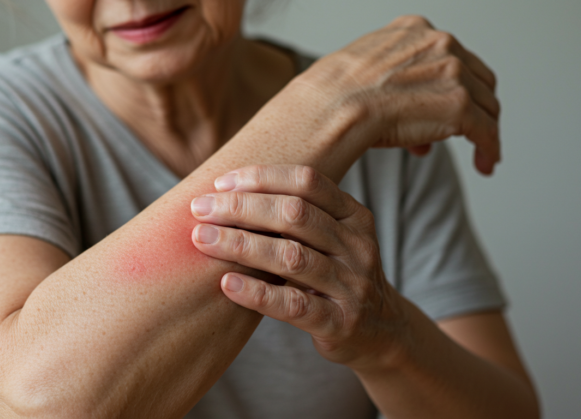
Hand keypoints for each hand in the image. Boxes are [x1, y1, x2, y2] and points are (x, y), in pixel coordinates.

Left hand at [190, 165, 410, 369]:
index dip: (261, 178)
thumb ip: (296, 216)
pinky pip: (294, 306)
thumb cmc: (337, 276)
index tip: (219, 183)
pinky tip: (227, 283)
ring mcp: (351, 286)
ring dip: (241, 245)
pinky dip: (257, 292)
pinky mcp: (339, 324)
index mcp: (354, 216)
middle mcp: (357, 246)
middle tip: (200, 209)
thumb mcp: (331, 239)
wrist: (380, 334)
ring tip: (203, 240)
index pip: (307, 182)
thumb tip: (225, 190)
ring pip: (292, 257)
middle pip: (295, 215)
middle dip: (242, 208)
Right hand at [301, 15, 500, 173]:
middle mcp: (440, 44)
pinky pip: (486, 131)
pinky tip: (485, 163)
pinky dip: (489, 150)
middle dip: (474, 108)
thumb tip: (399, 105)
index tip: (448, 105)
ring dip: (484, 132)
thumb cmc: (333, 95)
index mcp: (414, 30)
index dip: (453, 85)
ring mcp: (453, 73)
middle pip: (477, 79)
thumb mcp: (362, 68)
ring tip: (480, 154)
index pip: (451, 56)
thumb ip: (389, 77)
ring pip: (486, 106)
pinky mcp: (460, 106)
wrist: (331, 107)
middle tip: (467, 132)